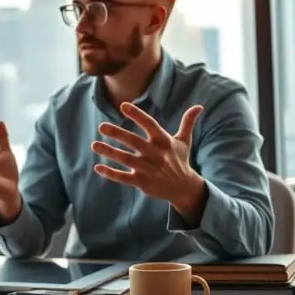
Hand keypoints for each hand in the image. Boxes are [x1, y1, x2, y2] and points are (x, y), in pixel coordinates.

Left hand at [91, 102, 205, 216]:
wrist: (183, 188)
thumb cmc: (180, 161)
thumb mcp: (184, 141)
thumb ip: (187, 123)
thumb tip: (199, 106)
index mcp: (163, 141)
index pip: (149, 125)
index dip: (137, 115)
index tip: (123, 106)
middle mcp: (155, 154)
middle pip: (133, 142)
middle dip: (117, 134)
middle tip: (101, 126)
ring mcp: (147, 169)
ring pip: (125, 159)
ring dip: (109, 152)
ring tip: (94, 145)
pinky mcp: (141, 182)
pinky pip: (123, 177)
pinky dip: (110, 173)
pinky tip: (98, 167)